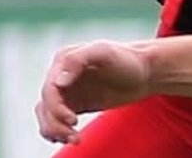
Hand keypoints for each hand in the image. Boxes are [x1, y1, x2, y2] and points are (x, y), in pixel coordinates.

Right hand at [35, 40, 151, 143]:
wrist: (144, 72)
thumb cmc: (127, 59)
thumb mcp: (105, 53)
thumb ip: (78, 60)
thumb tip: (57, 82)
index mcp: (64, 59)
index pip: (49, 89)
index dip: (56, 108)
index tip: (73, 121)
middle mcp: (61, 75)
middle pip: (46, 105)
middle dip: (56, 124)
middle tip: (74, 137)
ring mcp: (67, 90)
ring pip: (47, 115)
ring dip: (55, 131)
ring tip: (75, 140)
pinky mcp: (75, 104)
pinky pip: (56, 120)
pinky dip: (57, 132)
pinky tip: (69, 138)